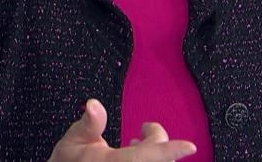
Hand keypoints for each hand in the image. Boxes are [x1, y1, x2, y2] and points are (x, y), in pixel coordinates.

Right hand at [48, 98, 196, 161]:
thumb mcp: (71, 142)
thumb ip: (88, 124)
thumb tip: (93, 104)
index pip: (148, 156)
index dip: (170, 150)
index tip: (190, 146)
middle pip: (159, 157)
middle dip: (156, 141)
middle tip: (143, 130)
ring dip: (155, 152)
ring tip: (137, 144)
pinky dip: (152, 158)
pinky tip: (135, 155)